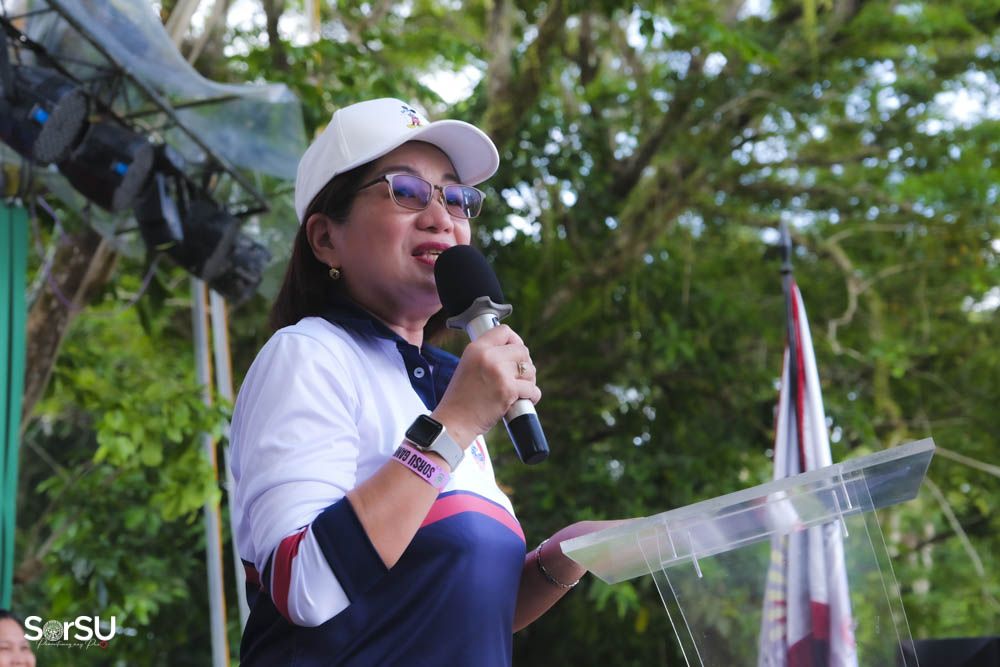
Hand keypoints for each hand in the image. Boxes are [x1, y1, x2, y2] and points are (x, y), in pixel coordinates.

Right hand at [432, 325, 540, 446]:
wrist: (454, 422)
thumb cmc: (460, 399)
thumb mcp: (467, 367)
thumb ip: (486, 357)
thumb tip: (512, 353)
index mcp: (476, 348)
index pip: (504, 330)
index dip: (514, 340)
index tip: (515, 352)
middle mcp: (488, 356)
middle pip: (522, 350)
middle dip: (525, 363)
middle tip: (519, 376)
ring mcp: (499, 373)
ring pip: (530, 369)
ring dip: (530, 380)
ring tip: (521, 389)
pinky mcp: (508, 390)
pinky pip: (532, 389)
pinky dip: (533, 395)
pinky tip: (526, 399)